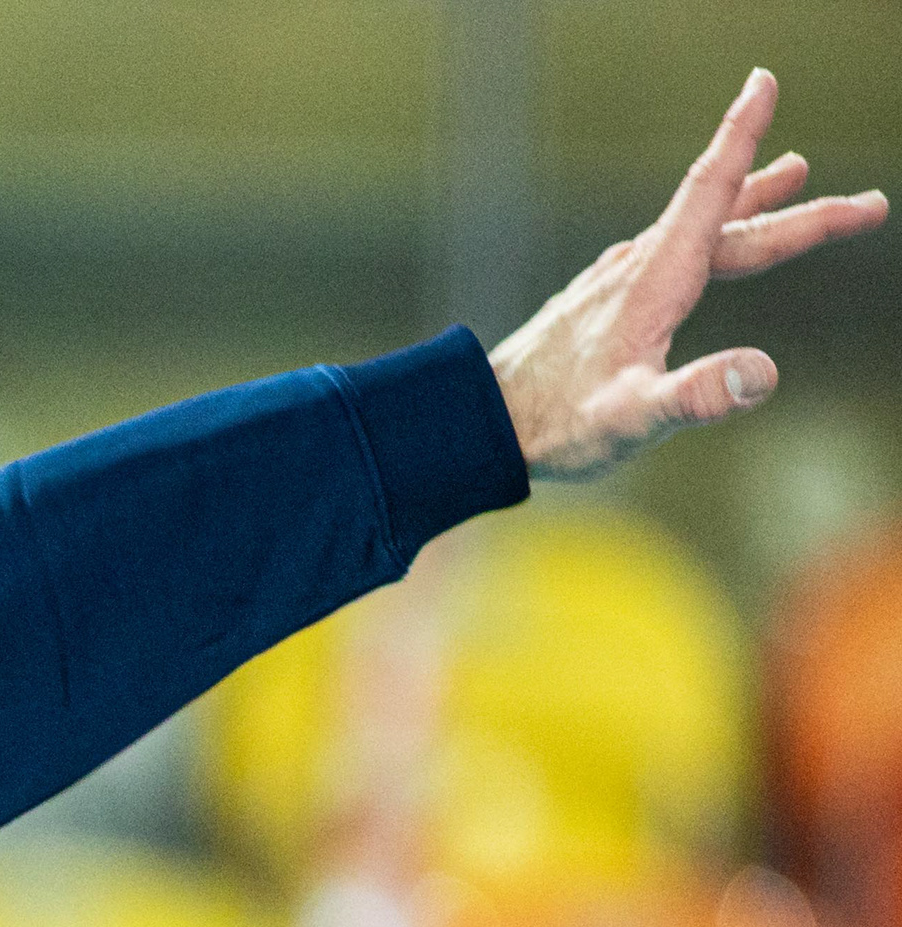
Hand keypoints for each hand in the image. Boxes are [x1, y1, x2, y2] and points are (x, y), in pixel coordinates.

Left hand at [490, 67, 886, 482]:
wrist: (479, 428)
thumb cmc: (554, 428)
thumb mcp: (632, 420)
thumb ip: (695, 396)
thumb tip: (761, 374)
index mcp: (654, 281)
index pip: (708, 193)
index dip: (741, 138)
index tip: (763, 82)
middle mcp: (636, 270)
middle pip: (729, 222)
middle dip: (800, 211)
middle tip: (869, 206)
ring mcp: (618, 285)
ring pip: (699, 233)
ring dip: (752, 206)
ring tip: (792, 172)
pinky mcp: (603, 305)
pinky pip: (669, 253)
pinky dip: (706, 234)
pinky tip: (705, 239)